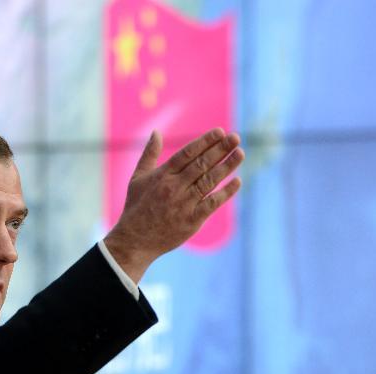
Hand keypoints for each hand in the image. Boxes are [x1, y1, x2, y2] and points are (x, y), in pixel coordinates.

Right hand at [104, 128, 243, 282]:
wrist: (135, 239)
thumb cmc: (137, 207)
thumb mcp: (138, 178)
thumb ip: (149, 154)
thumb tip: (156, 132)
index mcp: (162, 175)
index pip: (187, 153)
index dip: (205, 142)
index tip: (220, 132)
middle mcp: (174, 187)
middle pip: (201, 164)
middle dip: (220, 149)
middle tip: (236, 137)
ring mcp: (184, 204)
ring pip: (209, 181)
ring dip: (226, 166)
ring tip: (240, 153)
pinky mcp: (191, 220)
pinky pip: (212, 203)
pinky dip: (225, 192)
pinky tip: (237, 181)